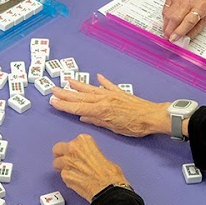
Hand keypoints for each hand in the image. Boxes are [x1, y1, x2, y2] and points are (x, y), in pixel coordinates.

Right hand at [49, 75, 169, 137]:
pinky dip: (102, 81)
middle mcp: (103, 99)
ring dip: (78, 85)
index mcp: (100, 110)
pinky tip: (96, 76)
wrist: (152, 116)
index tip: (53, 101)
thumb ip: (97, 121)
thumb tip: (83, 116)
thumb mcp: (114, 128)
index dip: (64, 105)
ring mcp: (111, 94)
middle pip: (80, 96)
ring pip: (91, 89)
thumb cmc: (134, 126)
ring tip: (67, 80)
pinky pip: (108, 85)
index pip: (77, 107)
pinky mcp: (119, 93)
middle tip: (53, 89)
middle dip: (66, 93)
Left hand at [52, 134, 129, 201]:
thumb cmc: (110, 174)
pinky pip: (63, 176)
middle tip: (68, 162)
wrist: (108, 189)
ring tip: (73, 174)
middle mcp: (72, 148)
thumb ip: (91, 155)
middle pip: (58, 149)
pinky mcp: (64, 176)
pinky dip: (67, 178)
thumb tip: (88, 160)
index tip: (79, 155)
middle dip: (62, 155)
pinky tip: (76, 182)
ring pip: (56, 163)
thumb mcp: (102, 156)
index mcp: (83, 140)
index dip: (75, 150)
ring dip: (62, 167)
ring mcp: (66, 162)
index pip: (72, 142)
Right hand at [161, 0, 205, 42]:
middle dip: (169, 30)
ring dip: (166, 25)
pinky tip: (169, 20)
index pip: (189, 21)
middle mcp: (189, 0)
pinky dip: (165, 17)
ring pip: (168, 14)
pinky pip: (165, 8)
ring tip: (168, 31)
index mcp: (201, 6)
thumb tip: (184, 39)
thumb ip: (195, 29)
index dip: (180, 31)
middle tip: (168, 38)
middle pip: (175, 17)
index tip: (174, 38)